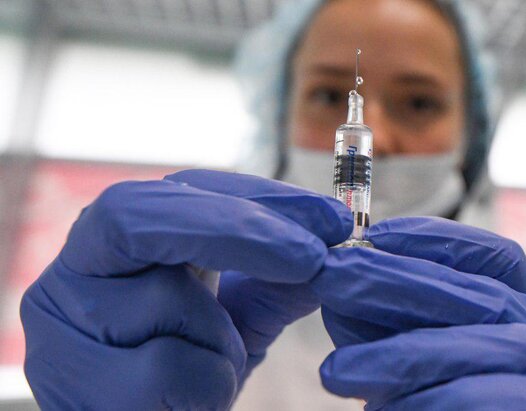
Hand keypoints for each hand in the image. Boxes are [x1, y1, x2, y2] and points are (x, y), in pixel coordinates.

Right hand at [21, 170, 351, 409]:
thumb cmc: (187, 371)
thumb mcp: (237, 316)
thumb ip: (277, 280)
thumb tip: (333, 244)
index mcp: (121, 237)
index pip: (184, 188)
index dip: (260, 198)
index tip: (330, 219)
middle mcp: (78, 265)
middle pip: (141, 216)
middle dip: (240, 232)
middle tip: (312, 257)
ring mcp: (60, 320)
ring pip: (165, 299)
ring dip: (224, 338)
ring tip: (217, 364)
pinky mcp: (64, 381)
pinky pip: (167, 368)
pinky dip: (208, 385)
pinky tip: (190, 401)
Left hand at [311, 217, 525, 409]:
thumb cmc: (431, 410)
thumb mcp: (409, 372)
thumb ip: (386, 334)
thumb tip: (342, 294)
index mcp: (521, 328)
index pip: (499, 261)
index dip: (440, 240)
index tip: (378, 234)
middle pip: (491, 297)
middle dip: (405, 283)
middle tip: (333, 278)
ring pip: (503, 347)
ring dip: (413, 354)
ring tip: (338, 370)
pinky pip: (506, 399)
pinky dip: (440, 399)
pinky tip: (385, 408)